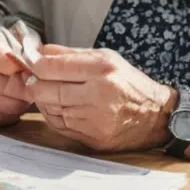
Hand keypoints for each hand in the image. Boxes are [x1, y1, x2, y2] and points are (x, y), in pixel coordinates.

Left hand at [24, 45, 172, 152]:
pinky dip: (53, 116)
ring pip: (51, 110)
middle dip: (34, 84)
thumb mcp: (106, 58)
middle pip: (47, 90)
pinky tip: (57, 107)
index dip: (35, 65)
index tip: (32, 64)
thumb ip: (71, 54)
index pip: (53, 67)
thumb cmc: (129, 83)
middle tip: (32, 79)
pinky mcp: (94, 138)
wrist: (157, 116)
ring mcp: (96, 120)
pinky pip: (60, 126)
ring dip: (43, 100)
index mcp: (102, 70)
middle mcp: (99, 95)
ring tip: (46, 92)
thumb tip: (39, 51)